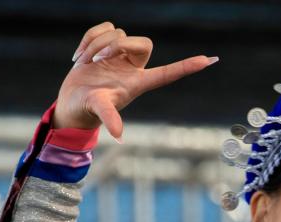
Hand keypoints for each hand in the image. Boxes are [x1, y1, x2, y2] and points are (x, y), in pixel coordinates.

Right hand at [54, 22, 217, 139]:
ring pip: (118, 33)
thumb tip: (119, 135)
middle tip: (97, 60)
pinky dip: (88, 38)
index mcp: (138, 82)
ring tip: (86, 62)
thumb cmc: (88, 109)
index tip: (209, 61)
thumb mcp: (99, 110)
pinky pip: (104, 28)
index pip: (169, 73)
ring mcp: (119, 55)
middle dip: (117, 45)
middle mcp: (133, 67)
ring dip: (96, 44)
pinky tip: (79, 57)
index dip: (187, 67)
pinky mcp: (104, 45)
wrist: (71, 103)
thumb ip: (110, 118)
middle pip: (143, 43)